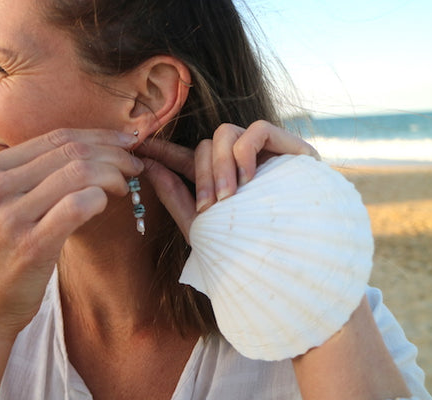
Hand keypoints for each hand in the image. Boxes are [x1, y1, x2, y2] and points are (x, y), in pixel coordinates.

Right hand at [0, 129, 142, 337]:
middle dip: (114, 153)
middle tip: (135, 164)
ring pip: (80, 173)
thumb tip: (84, 149)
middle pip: (72, 151)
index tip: (126, 142)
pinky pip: (78, 206)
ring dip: (114, 174)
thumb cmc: (2, 253)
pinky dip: (101, 198)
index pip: (58, 136)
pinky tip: (108, 203)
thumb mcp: (3, 205)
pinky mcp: (31, 245)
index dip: (100, 135)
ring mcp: (12, 215)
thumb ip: (32, 176)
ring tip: (127, 185)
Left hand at [138, 120, 318, 241]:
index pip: (186, 157)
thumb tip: (148, 166)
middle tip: (211, 206)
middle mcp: (240, 164)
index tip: (139, 146)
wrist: (292, 262)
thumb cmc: (246, 250)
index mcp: (220, 181)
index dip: (163, 150)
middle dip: (202, 174)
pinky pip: (258, 130)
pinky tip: (248, 179)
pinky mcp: (291, 147)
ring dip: (221, 166)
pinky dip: (246, 152)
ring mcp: (265, 154)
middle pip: (205, 146)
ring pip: (226, 134)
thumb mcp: (201, 225)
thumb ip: (174, 194)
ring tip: (230, 198)